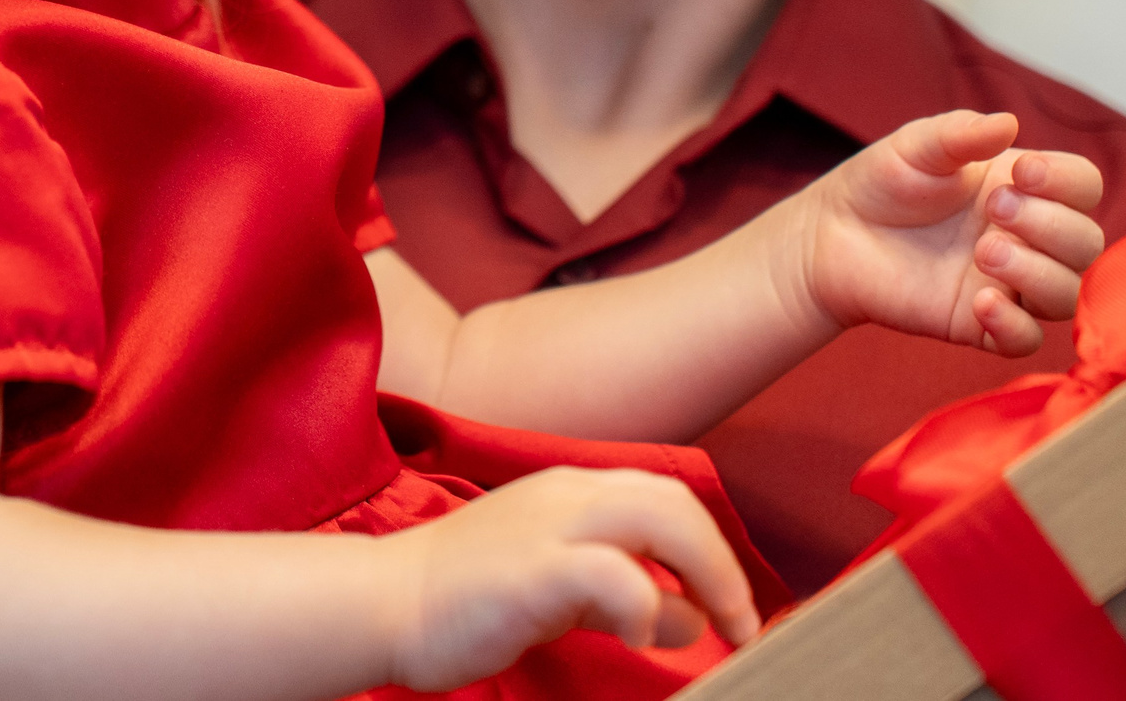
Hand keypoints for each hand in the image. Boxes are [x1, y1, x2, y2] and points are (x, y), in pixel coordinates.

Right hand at [383, 466, 761, 690]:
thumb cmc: (465, 601)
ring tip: (717, 626)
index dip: (712, 550)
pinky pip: (609, 571)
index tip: (733, 608)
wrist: (384, 603)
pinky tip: (640, 633)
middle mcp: (564, 495)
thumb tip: (688, 618)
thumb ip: (620, 594)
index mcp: (569, 491)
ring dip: (705, 574)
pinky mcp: (531, 568)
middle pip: (673, 501)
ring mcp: (546, 525)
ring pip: (657, 516)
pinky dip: (641, 601)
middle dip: (722, 563)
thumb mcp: (560, 593)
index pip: (665, 498)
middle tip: (741, 623)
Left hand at [798, 111, 1103, 354]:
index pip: (1084, 187)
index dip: (1067, 182)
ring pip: (1065, 294)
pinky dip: (1014, 325)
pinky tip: (980, 303)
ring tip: (983, 252)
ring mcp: (1008, 283)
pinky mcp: (980, 324)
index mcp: (1023, 188)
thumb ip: (961, 133)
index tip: (1022, 173)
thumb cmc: (883, 182)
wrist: (832, 233)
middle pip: (1086, 243)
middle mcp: (1027, 238)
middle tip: (992, 209)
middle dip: (1050, 225)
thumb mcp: (917, 146)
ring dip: (1037, 273)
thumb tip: (1009, 123)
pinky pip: (1025, 340)